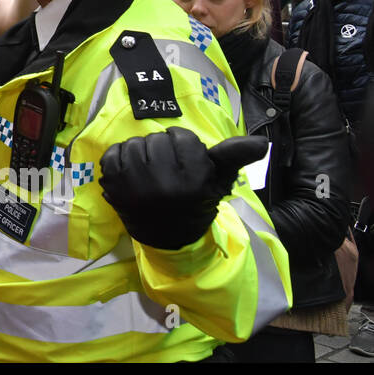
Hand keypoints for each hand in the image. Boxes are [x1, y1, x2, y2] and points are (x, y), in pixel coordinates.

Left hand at [100, 128, 266, 249]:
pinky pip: (112, 155)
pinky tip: (131, 171)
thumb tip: (262, 142)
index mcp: (193, 180)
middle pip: (156, 139)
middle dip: (160, 147)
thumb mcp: (219, 180)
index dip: (181, 144)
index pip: (181, 136)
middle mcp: (165, 184)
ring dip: (140, 151)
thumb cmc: (195, 202)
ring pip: (133, 145)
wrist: (170, 237)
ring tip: (149, 169)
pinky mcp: (115, 190)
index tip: (183, 158)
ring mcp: (137, 187)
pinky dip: (119, 158)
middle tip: (165, 166)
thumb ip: (234, 156)